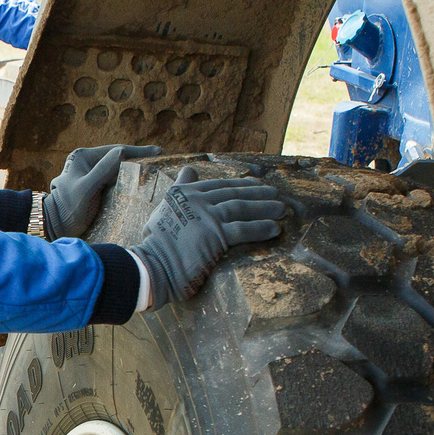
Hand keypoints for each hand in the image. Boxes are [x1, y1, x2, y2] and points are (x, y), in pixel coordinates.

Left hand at [42, 143, 163, 237]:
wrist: (56, 227)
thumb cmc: (68, 209)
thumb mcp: (86, 188)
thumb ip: (102, 170)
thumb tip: (122, 152)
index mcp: (84, 157)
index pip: (116, 150)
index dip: (138, 151)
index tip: (158, 152)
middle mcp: (87, 161)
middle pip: (118, 157)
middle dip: (137, 158)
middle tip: (159, 160)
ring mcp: (90, 173)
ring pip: (116, 168)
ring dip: (132, 169)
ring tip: (153, 170)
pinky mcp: (93, 186)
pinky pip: (113, 179)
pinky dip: (126, 179)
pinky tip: (138, 183)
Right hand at [130, 169, 287, 305]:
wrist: (152, 265)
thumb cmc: (156, 242)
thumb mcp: (164, 206)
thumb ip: (180, 187)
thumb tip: (190, 169)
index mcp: (185, 192)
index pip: (220, 185)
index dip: (241, 184)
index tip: (257, 185)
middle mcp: (197, 200)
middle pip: (234, 194)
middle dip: (258, 193)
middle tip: (276, 194)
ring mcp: (207, 217)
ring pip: (242, 208)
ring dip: (266, 208)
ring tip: (282, 210)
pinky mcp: (215, 236)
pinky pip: (244, 229)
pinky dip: (262, 228)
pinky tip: (275, 228)